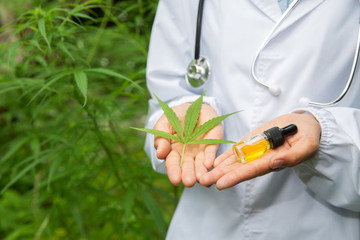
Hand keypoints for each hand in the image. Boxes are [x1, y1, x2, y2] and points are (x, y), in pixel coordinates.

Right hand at [154, 103, 222, 186]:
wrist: (193, 106)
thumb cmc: (176, 117)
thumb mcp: (164, 124)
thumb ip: (161, 137)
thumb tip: (160, 154)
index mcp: (173, 152)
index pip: (173, 164)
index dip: (174, 171)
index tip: (175, 180)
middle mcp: (187, 155)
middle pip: (187, 167)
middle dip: (188, 175)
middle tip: (189, 182)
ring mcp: (200, 151)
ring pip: (200, 164)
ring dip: (200, 172)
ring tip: (201, 179)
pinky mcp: (212, 144)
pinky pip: (211, 152)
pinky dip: (210, 158)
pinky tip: (209, 164)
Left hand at [199, 112, 320, 188]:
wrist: (304, 125)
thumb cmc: (308, 135)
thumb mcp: (307, 145)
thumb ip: (293, 156)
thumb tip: (275, 164)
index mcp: (273, 161)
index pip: (251, 171)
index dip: (236, 177)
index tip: (220, 184)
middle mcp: (261, 158)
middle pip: (238, 169)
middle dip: (220, 175)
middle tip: (203, 181)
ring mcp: (255, 150)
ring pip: (235, 161)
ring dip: (218, 168)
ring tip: (202, 174)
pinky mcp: (252, 142)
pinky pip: (237, 151)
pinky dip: (225, 156)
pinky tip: (213, 163)